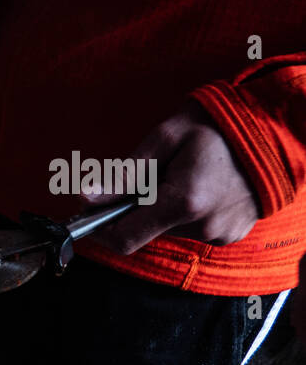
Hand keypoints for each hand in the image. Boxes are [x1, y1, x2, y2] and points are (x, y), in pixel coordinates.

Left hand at [88, 106, 260, 253]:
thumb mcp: (165, 139)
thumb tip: (85, 198)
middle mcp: (203, 226)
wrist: (277, 129)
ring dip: (164, 207)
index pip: (124, 239)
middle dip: (138, 207)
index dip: (101, 229)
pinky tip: (202, 186)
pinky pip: (192, 229)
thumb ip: (123, 174)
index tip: (91, 214)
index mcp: (184, 202)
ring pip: (168, 229)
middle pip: (145, 231)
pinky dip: (186, 211)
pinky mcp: (230, 235)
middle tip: (156, 174)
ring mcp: (220, 234)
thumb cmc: (220, 125)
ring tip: (185, 174)